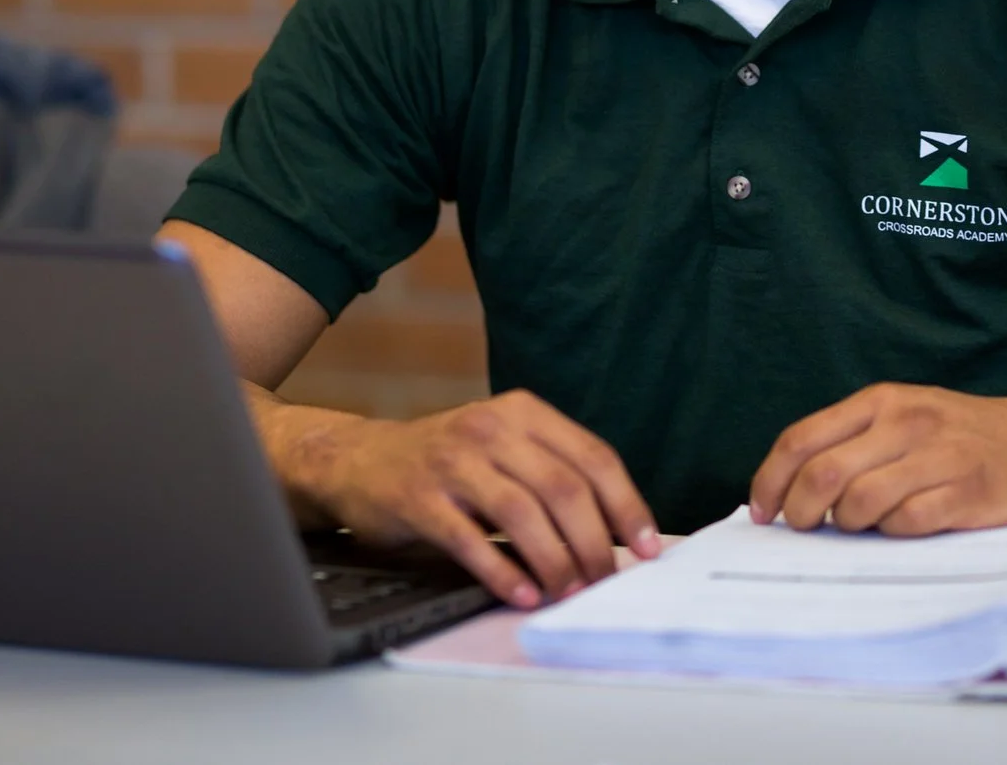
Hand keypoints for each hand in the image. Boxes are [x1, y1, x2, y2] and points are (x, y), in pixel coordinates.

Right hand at [267, 388, 661, 609]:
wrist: (360, 459)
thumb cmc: (449, 462)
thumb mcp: (504, 449)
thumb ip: (553, 475)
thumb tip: (615, 536)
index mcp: (524, 412)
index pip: (594, 457)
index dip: (627, 506)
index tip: (646, 548)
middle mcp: (491, 428)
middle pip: (564, 488)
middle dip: (593, 543)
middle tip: (603, 581)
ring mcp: (453, 462)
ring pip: (522, 514)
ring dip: (554, 561)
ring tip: (567, 592)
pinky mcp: (418, 498)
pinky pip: (469, 540)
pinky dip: (502, 572)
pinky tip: (522, 594)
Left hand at [748, 383, 1006, 535]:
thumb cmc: (958, 437)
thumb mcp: (904, 418)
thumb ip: (852, 443)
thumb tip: (788, 488)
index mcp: (881, 401)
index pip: (801, 439)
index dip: (771, 480)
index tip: (763, 512)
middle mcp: (907, 423)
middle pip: (823, 475)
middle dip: (801, 512)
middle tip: (805, 529)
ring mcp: (939, 457)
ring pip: (861, 502)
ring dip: (849, 526)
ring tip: (860, 526)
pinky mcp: (967, 492)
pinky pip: (906, 523)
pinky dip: (891, 534)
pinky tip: (899, 529)